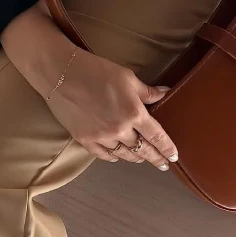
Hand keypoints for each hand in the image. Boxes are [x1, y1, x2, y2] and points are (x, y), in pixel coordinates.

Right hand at [1, 0, 177, 168]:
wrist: (61, 73)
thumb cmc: (98, 71)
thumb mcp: (128, 78)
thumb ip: (148, 92)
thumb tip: (166, 94)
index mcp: (134, 113)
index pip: (157, 136)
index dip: (167, 148)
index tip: (174, 157)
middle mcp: (120, 129)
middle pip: (143, 150)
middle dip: (156, 158)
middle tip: (164, 165)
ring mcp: (101, 137)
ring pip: (124, 154)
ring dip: (136, 157)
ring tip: (142, 159)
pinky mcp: (84, 139)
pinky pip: (104, 155)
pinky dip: (114, 157)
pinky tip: (118, 156)